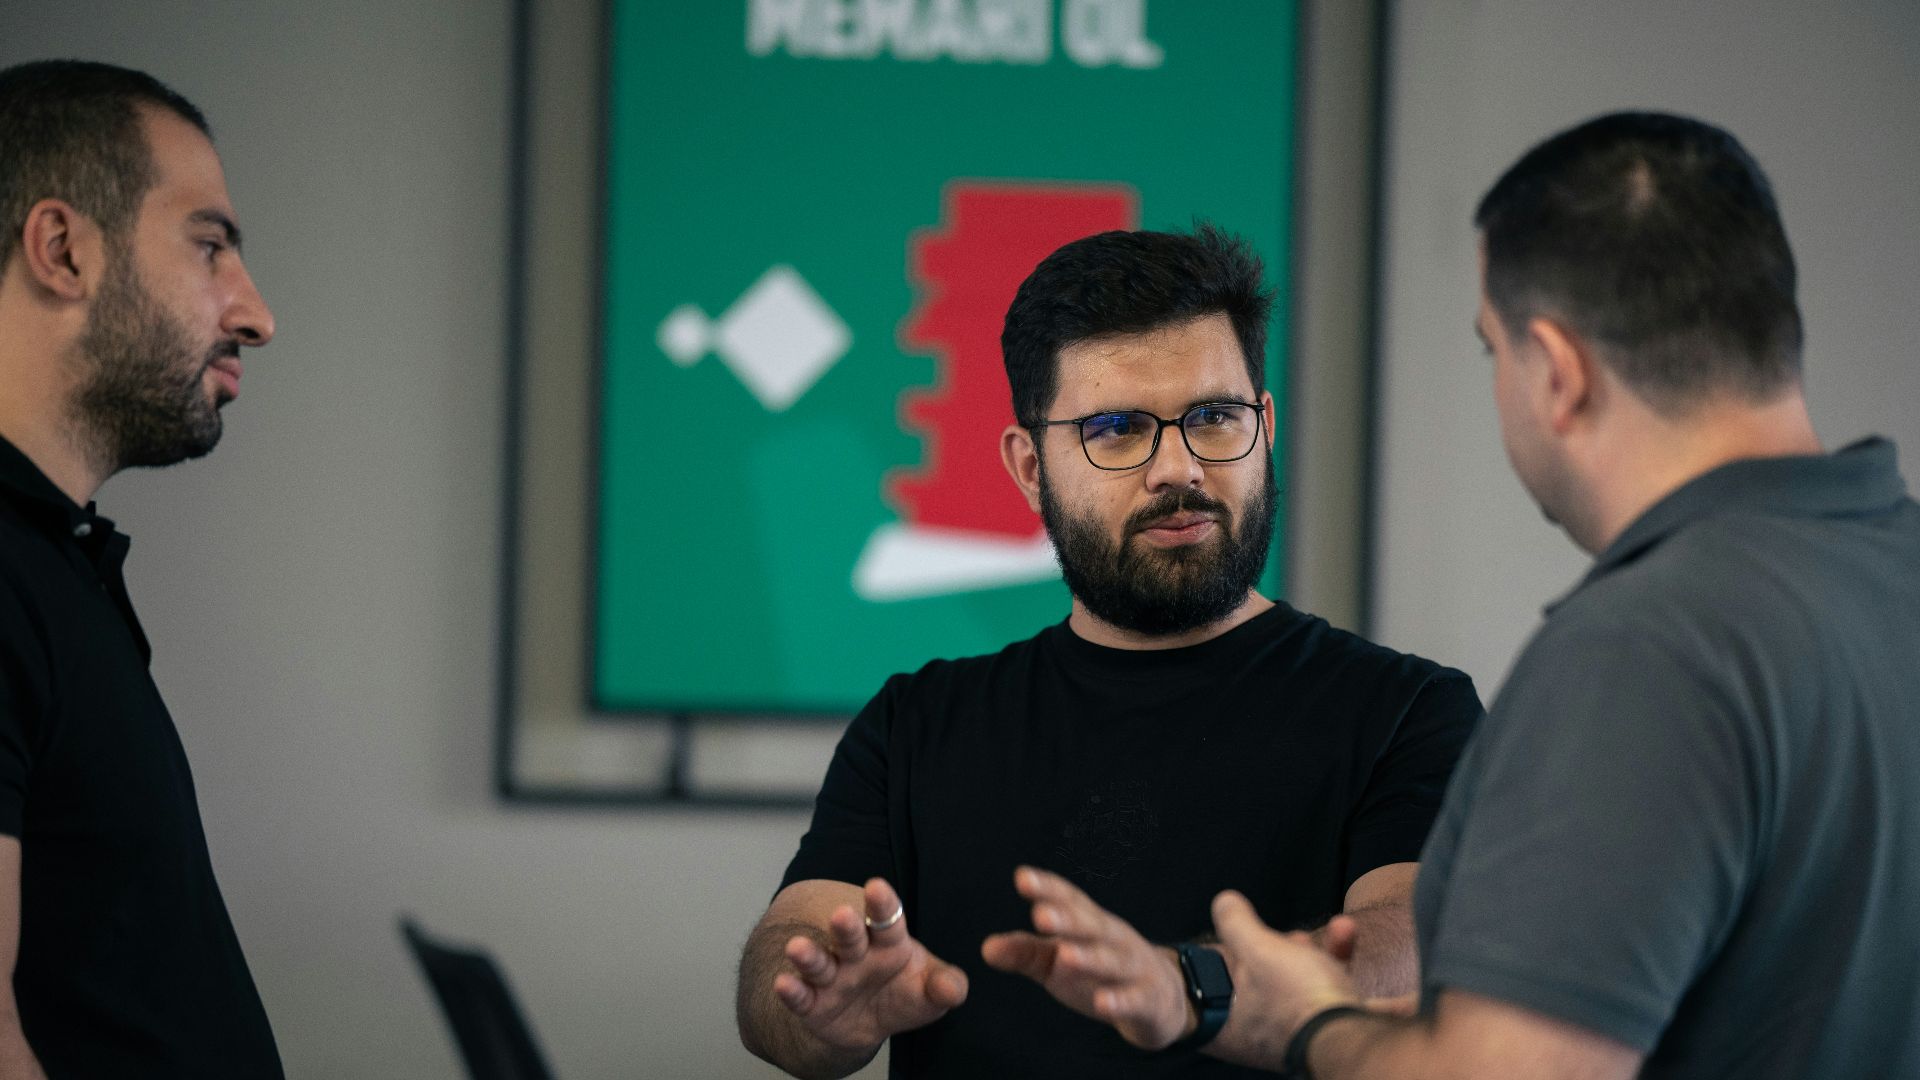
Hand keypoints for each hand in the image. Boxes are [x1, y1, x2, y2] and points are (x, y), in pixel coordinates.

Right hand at [772, 878, 968, 1051]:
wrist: (869, 1023)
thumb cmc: (904, 994)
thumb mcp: (930, 991)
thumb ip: (944, 987)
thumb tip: (953, 990)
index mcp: (887, 942)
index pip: (886, 919)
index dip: (882, 904)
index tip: (877, 887)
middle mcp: (855, 954)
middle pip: (850, 936)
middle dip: (846, 926)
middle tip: (842, 914)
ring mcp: (831, 977)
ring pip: (818, 962)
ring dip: (808, 955)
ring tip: (796, 947)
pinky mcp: (812, 1004)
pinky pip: (801, 997)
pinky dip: (791, 992)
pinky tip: (783, 984)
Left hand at [981, 866, 1193, 1049]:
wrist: (1161, 1000)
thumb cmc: (1099, 972)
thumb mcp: (1059, 962)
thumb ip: (1026, 953)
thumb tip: (986, 948)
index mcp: (1090, 924)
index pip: (1069, 900)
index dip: (1048, 889)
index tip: (1022, 878)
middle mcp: (1113, 939)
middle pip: (1090, 926)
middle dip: (1067, 920)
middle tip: (1040, 915)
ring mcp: (1134, 968)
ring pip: (1112, 960)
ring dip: (1090, 957)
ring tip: (1066, 955)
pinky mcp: (1148, 1000)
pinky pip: (1134, 1000)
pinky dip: (1120, 1001)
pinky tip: (1103, 1003)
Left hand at [1205, 889, 1363, 1068]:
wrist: (1353, 1039)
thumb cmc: (1298, 998)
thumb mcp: (1259, 949)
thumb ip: (1237, 924)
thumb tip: (1224, 901)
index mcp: (1241, 1021)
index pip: (1227, 988)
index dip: (1236, 958)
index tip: (1251, 938)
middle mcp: (1271, 1036)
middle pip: (1275, 984)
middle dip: (1294, 949)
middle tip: (1302, 937)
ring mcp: (1307, 1037)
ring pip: (1315, 989)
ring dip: (1332, 954)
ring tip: (1345, 928)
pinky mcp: (1342, 1037)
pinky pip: (1354, 1007)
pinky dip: (1367, 987)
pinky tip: (1393, 978)